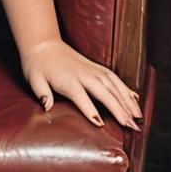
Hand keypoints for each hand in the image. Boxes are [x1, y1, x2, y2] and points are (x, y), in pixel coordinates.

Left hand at [21, 38, 141, 129]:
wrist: (43, 45)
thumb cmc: (36, 66)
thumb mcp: (33, 79)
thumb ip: (41, 92)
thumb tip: (46, 106)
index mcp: (68, 79)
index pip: (81, 97)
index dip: (90, 110)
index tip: (100, 124)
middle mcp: (84, 74)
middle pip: (104, 93)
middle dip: (119, 110)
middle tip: (131, 126)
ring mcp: (92, 70)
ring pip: (114, 86)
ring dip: (127, 101)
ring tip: (138, 117)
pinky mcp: (96, 67)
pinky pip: (115, 78)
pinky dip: (126, 88)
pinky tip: (135, 99)